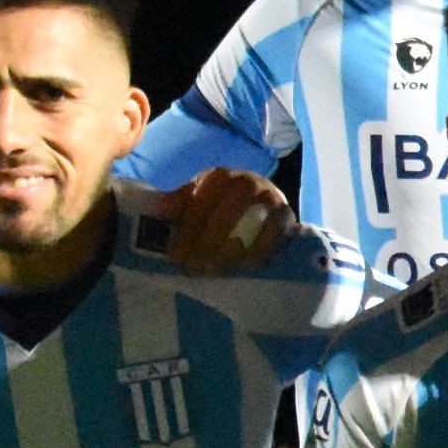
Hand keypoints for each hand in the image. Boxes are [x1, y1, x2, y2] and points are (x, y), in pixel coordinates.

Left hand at [163, 168, 299, 272]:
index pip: (202, 199)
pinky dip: (257, 252)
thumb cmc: (219, 209)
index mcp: (219, 176)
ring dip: (230, 250)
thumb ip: (178, 206)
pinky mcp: (286, 215)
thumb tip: (160, 209)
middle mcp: (246, 181)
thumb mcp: (196, 203)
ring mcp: (269, 197)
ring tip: (213, 271)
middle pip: (226, 212)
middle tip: (191, 268)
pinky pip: (273, 235)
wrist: (261, 210)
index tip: (175, 256)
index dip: (188, 229)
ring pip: (249, 223)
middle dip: (207, 242)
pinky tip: (241, 268)